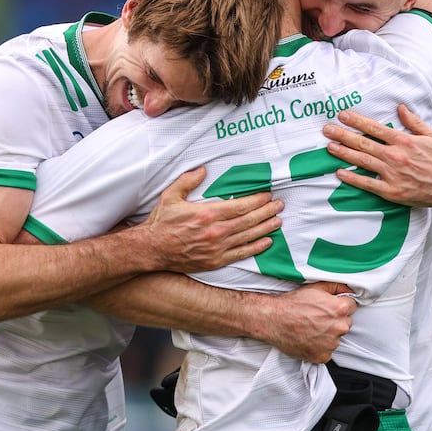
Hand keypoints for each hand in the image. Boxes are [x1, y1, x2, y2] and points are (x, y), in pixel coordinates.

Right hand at [138, 167, 282, 272]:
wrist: (152, 250)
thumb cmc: (161, 222)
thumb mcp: (171, 196)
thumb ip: (187, 181)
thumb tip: (203, 170)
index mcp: (207, 214)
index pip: (239, 206)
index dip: (256, 200)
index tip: (267, 195)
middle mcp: (215, 231)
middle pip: (248, 220)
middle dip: (266, 212)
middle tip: (279, 205)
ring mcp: (216, 248)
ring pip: (248, 236)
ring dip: (265, 228)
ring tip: (278, 221)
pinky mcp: (215, 261)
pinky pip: (241, 254)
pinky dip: (256, 247)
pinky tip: (267, 242)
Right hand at [253, 282, 356, 362]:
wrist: (273, 320)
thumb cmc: (292, 303)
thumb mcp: (315, 287)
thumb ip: (336, 286)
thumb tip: (348, 288)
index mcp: (339, 309)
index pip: (352, 306)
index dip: (340, 305)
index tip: (329, 307)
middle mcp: (339, 327)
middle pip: (346, 323)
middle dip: (336, 320)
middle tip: (318, 317)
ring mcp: (331, 344)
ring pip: (337, 338)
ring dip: (328, 334)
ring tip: (311, 328)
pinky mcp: (322, 356)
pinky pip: (327, 352)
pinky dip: (320, 347)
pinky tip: (308, 338)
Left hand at [322, 104, 431, 206]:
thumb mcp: (430, 136)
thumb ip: (413, 121)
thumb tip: (400, 107)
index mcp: (403, 141)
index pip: (374, 128)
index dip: (357, 121)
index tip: (342, 115)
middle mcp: (395, 156)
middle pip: (363, 143)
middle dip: (343, 135)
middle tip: (327, 130)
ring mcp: (392, 174)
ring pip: (362, 161)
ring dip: (343, 153)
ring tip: (329, 147)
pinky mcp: (391, 191)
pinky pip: (367, 183)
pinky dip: (353, 178)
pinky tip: (340, 172)